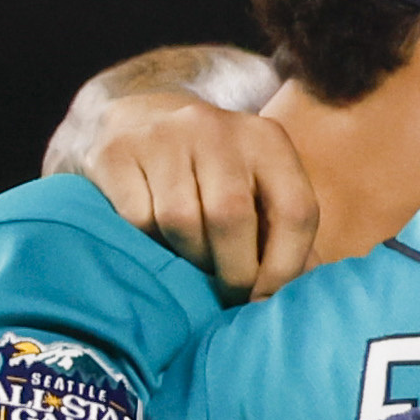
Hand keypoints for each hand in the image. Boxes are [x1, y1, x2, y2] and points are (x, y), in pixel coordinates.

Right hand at [84, 96, 320, 297]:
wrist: (136, 118)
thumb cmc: (210, 171)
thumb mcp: (256, 186)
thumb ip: (284, 234)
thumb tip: (302, 294)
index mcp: (267, 140)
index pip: (295, 210)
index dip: (285, 266)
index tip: (265, 301)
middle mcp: (217, 129)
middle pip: (232, 216)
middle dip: (233, 271)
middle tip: (227, 296)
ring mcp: (163, 136)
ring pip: (181, 221)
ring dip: (188, 259)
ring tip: (191, 266)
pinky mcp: (117, 152)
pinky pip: (137, 219)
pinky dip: (148, 243)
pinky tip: (154, 243)